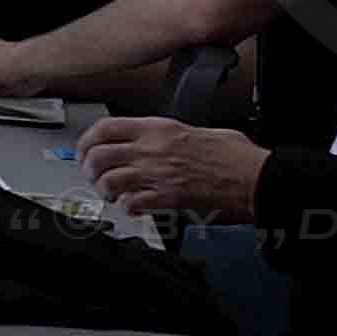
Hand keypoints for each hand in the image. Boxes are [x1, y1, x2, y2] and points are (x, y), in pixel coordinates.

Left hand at [76, 117, 267, 223]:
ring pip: (109, 181)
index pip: (105, 128)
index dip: (87, 141)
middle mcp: (152, 149)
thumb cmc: (233, 154)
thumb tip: (153, 140)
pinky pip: (132, 204)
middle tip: (92, 176)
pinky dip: (126, 207)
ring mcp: (158, 174)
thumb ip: (168, 134)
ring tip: (110, 194)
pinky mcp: (167, 198)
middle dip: (89, 169)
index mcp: (158, 128)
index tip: (84, 150)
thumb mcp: (195, 129)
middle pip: (99, 156)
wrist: (252, 176)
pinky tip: (132, 206)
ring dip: (105, 190)